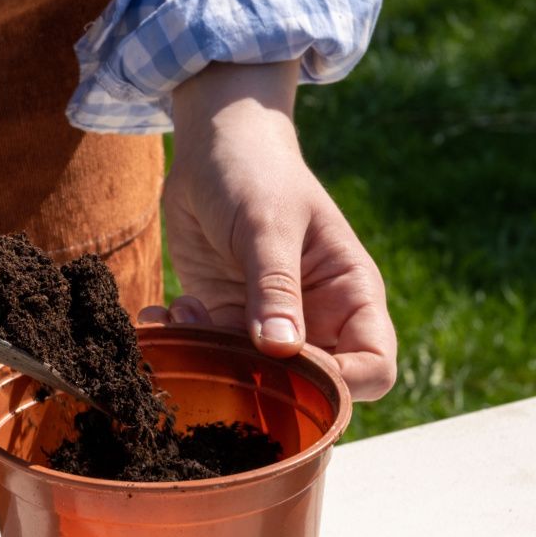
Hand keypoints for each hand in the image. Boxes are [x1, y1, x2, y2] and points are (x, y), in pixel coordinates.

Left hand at [139, 61, 397, 400]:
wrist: (212, 148)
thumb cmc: (257, 173)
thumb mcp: (266, 224)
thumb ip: (274, 287)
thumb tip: (282, 350)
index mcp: (351, 296)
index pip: (373, 367)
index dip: (342, 385)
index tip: (288, 370)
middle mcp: (317, 319)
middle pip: (311, 387)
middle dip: (262, 382)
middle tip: (220, 346)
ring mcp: (269, 324)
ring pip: (251, 377)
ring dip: (211, 359)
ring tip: (183, 313)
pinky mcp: (226, 318)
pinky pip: (209, 353)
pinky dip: (183, 343)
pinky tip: (162, 312)